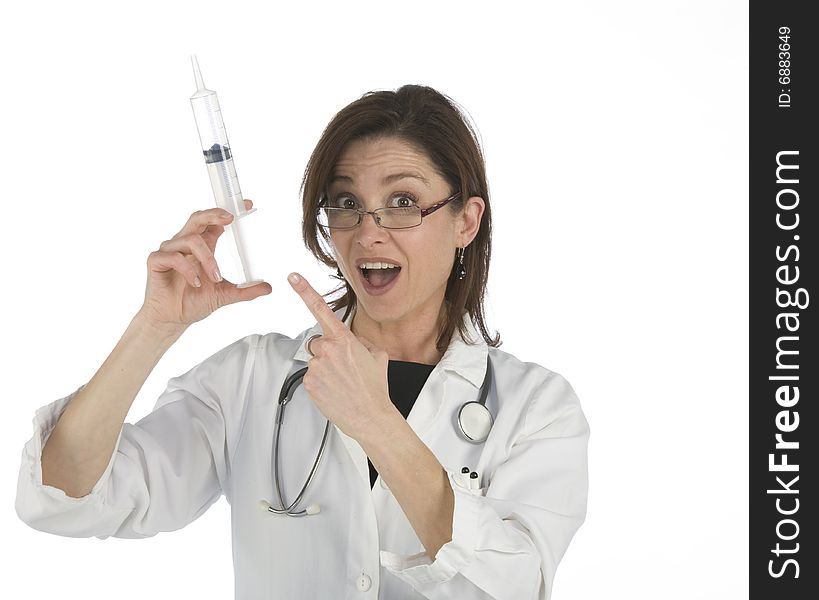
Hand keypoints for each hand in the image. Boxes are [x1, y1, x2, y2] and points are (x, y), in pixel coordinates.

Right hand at [138, 200, 271, 333]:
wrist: (173, 319)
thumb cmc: (193, 302)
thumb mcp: (225, 295)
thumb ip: (246, 291)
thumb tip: (268, 288)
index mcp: (202, 247)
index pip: (214, 223)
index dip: (227, 212)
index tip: (247, 206)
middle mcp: (185, 244)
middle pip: (197, 218)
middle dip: (214, 215)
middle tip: (229, 219)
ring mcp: (169, 251)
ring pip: (191, 240)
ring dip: (207, 259)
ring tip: (216, 278)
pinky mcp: (156, 261)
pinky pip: (174, 256)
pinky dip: (189, 269)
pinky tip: (196, 283)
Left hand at [287, 272, 395, 439]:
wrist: (371, 416)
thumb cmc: (375, 388)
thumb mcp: (378, 356)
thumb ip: (363, 341)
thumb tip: (356, 341)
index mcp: (344, 339)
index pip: (320, 308)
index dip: (304, 290)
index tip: (293, 277)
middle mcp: (327, 350)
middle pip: (318, 342)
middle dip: (328, 351)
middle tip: (344, 367)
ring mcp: (316, 367)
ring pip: (315, 361)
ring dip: (325, 368)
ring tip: (342, 381)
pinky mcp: (309, 383)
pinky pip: (311, 376)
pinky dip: (321, 382)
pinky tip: (334, 389)